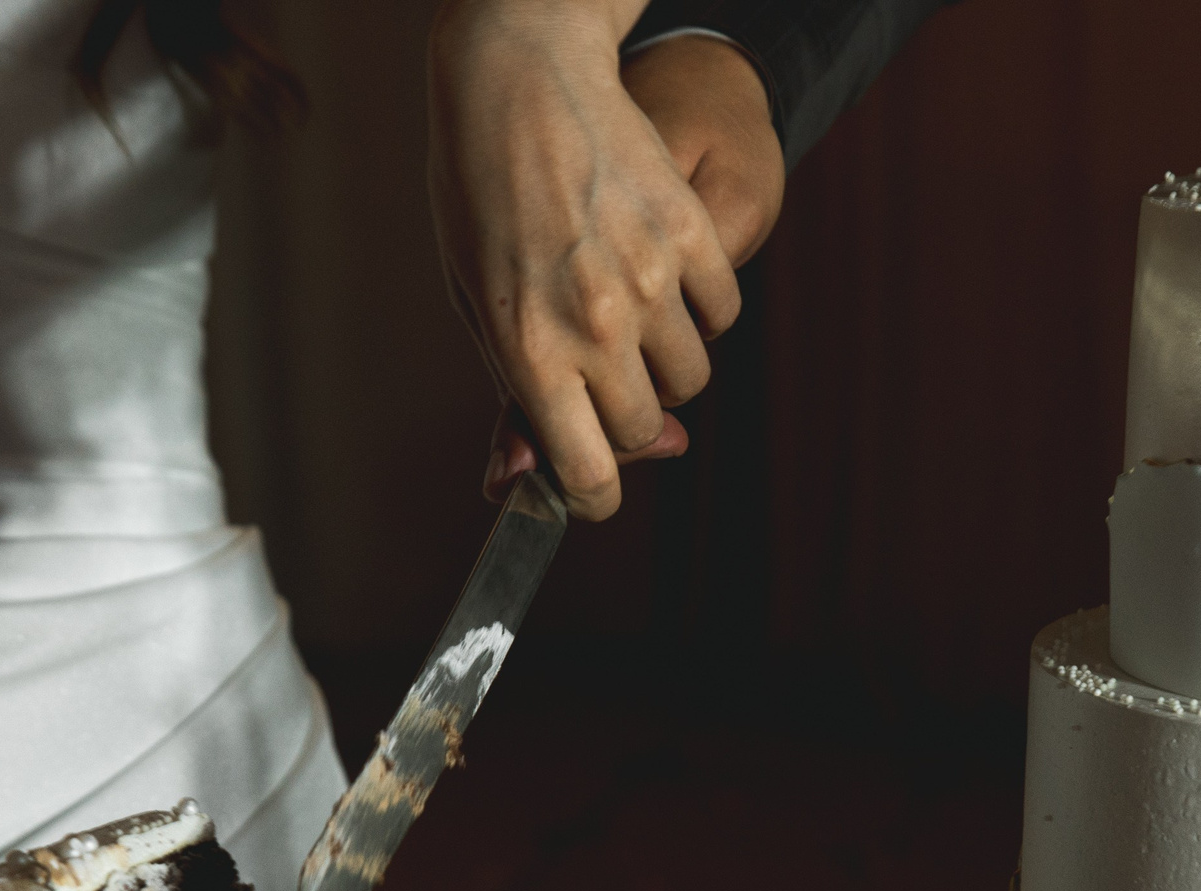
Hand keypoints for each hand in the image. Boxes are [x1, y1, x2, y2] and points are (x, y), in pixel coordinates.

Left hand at [430, 0, 746, 520]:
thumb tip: (534, 479)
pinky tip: (661, 277)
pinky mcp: (693, 233)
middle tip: (598, 378)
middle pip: (641, 430)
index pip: (588, 474)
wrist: (516, 81)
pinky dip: (700, 311)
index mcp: (531, 351)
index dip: (594, 498)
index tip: (594, 491)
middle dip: (622, 422)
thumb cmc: (480, 197)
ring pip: (690, 378)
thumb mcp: (477, 305)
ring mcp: (651, 278)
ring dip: (665, 366)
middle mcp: (596, 324)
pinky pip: (723, 314)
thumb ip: (515, 397)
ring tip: (628, 317)